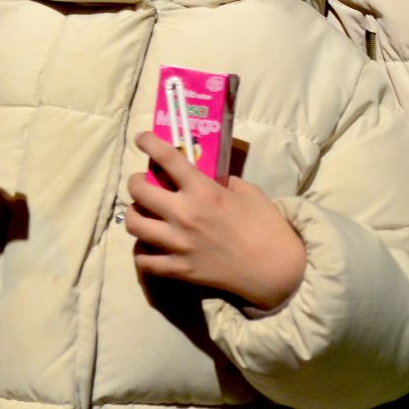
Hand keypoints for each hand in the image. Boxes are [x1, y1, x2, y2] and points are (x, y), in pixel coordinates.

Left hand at [125, 132, 305, 308]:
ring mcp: (178, 244)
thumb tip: (209, 180)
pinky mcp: (178, 270)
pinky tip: (150, 246)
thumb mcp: (250, 192)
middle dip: (135, 181)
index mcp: (203, 191)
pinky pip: (144, 260)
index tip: (141, 138)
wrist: (274, 270)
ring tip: (142, 214)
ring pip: (134, 224)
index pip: (168, 158)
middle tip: (142, 182)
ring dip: (134, 214)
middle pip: (139, 191)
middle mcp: (184, 214)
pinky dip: (142, 251)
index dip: (150, 143)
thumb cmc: (267, 227)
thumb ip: (224, 183)